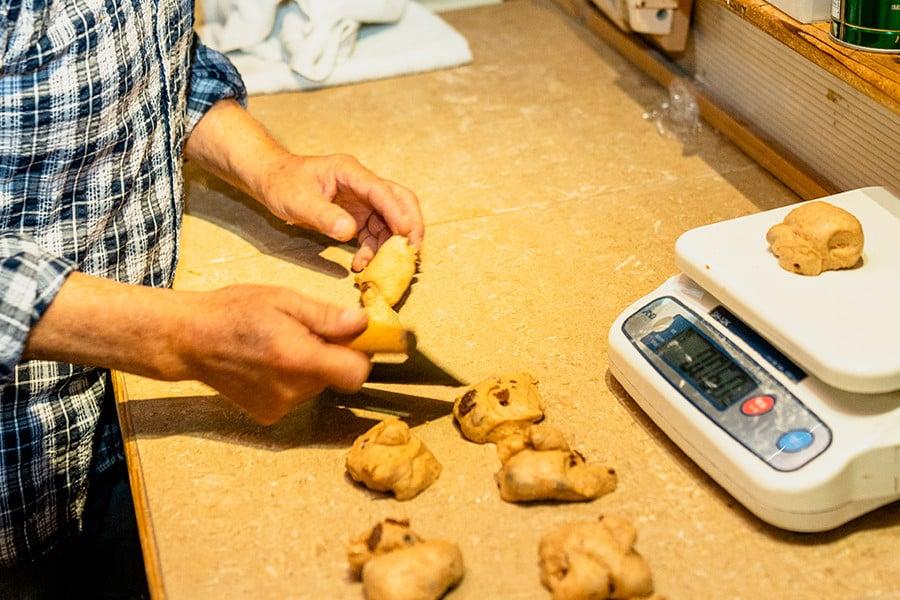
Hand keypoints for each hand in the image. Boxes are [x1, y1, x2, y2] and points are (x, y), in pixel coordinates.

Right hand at [176, 285, 371, 423]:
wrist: (188, 339)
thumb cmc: (233, 312)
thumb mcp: (283, 300)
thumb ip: (325, 316)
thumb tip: (363, 324)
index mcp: (298, 359)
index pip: (356, 373)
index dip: (360, 353)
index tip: (351, 336)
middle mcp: (292, 390)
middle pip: (337, 377)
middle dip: (331, 354)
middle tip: (303, 330)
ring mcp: (279, 407)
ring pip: (318, 385)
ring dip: (310, 366)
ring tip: (280, 343)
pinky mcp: (268, 415)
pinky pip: (297, 395)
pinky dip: (292, 379)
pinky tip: (267, 362)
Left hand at [258, 153, 423, 270]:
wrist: (271, 181)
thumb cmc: (282, 184)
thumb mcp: (297, 201)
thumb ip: (323, 215)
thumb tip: (349, 232)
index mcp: (350, 172)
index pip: (381, 191)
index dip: (397, 213)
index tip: (407, 235)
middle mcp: (362, 184)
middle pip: (399, 200)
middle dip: (410, 225)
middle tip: (412, 251)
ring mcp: (362, 200)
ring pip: (390, 221)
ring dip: (390, 244)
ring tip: (381, 267)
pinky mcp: (357, 215)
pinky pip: (374, 233)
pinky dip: (373, 250)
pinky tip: (361, 264)